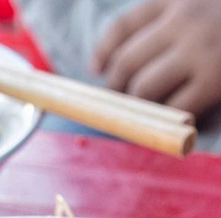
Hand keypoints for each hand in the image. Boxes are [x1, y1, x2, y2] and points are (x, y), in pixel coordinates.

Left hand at [92, 0, 220, 117]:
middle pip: (126, 62)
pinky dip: (165, 119)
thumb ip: (169, 24)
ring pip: (143, 88)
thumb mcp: (201, 6)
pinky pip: (172, 109)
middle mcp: (184, 20)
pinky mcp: (214, 81)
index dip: (103, 51)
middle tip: (120, 100)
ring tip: (144, 111)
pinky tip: (170, 119)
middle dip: (115, 87)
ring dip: (136, 106)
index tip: (95, 70)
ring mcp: (199, 50)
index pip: (123, 26)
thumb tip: (122, 64)